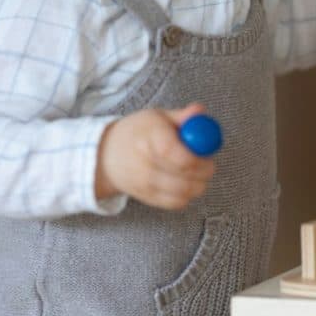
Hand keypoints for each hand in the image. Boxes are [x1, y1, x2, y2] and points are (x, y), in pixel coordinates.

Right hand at [95, 103, 214, 209]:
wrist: (107, 155)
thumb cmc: (138, 133)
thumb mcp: (158, 117)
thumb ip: (183, 116)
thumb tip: (200, 112)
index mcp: (148, 137)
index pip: (174, 152)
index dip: (196, 155)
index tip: (206, 152)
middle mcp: (144, 163)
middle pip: (185, 175)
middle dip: (204, 170)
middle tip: (207, 162)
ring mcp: (145, 184)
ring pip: (186, 191)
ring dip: (199, 183)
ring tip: (195, 171)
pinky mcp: (148, 199)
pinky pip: (178, 202)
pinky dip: (188, 194)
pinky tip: (184, 182)